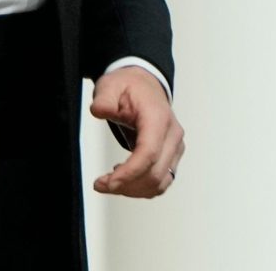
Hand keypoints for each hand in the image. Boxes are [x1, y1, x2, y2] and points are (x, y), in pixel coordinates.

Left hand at [89, 67, 183, 197]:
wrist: (144, 86)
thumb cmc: (129, 87)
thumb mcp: (110, 86)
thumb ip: (104, 99)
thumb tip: (100, 111)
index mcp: (158, 118)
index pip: (149, 153)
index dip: (129, 173)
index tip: (108, 183)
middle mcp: (172, 135)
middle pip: (155, 173)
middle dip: (126, 185)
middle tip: (100, 184)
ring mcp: (175, 148)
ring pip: (160, 183)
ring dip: (133, 190)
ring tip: (109, 182)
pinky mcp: (172, 157)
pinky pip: (161, 181)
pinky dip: (142, 187)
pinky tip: (123, 178)